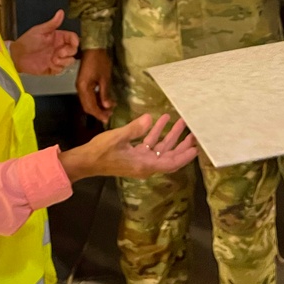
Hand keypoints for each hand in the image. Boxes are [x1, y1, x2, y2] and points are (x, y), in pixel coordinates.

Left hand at [10, 10, 78, 75]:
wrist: (17, 56)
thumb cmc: (27, 41)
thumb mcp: (40, 30)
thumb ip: (52, 23)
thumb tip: (61, 12)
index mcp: (58, 37)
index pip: (72, 38)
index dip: (75, 41)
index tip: (74, 43)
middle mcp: (59, 48)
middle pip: (73, 50)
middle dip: (69, 52)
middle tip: (60, 53)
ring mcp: (57, 58)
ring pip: (70, 61)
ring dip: (64, 61)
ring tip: (53, 60)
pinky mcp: (52, 68)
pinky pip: (61, 69)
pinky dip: (58, 67)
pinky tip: (50, 64)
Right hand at [59, 113, 197, 180]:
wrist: (86, 161)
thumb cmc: (101, 152)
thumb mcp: (118, 138)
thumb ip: (135, 128)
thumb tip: (150, 118)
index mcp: (144, 165)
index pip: (171, 163)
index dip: (184, 156)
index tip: (197, 148)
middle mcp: (145, 165)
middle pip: (169, 155)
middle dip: (182, 144)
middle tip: (194, 132)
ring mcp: (140, 160)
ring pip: (161, 149)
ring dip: (170, 136)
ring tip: (180, 121)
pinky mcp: (134, 154)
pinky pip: (150, 144)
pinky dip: (156, 133)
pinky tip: (160, 120)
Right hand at [75, 48, 114, 123]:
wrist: (93, 47)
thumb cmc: (100, 61)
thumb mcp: (105, 78)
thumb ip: (105, 93)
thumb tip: (107, 106)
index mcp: (83, 88)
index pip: (90, 106)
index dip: (99, 114)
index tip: (107, 119)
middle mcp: (80, 89)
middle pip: (87, 106)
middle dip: (98, 112)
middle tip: (109, 114)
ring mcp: (80, 86)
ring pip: (87, 102)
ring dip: (97, 106)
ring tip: (109, 108)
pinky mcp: (83, 83)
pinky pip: (88, 96)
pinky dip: (96, 100)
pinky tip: (104, 100)